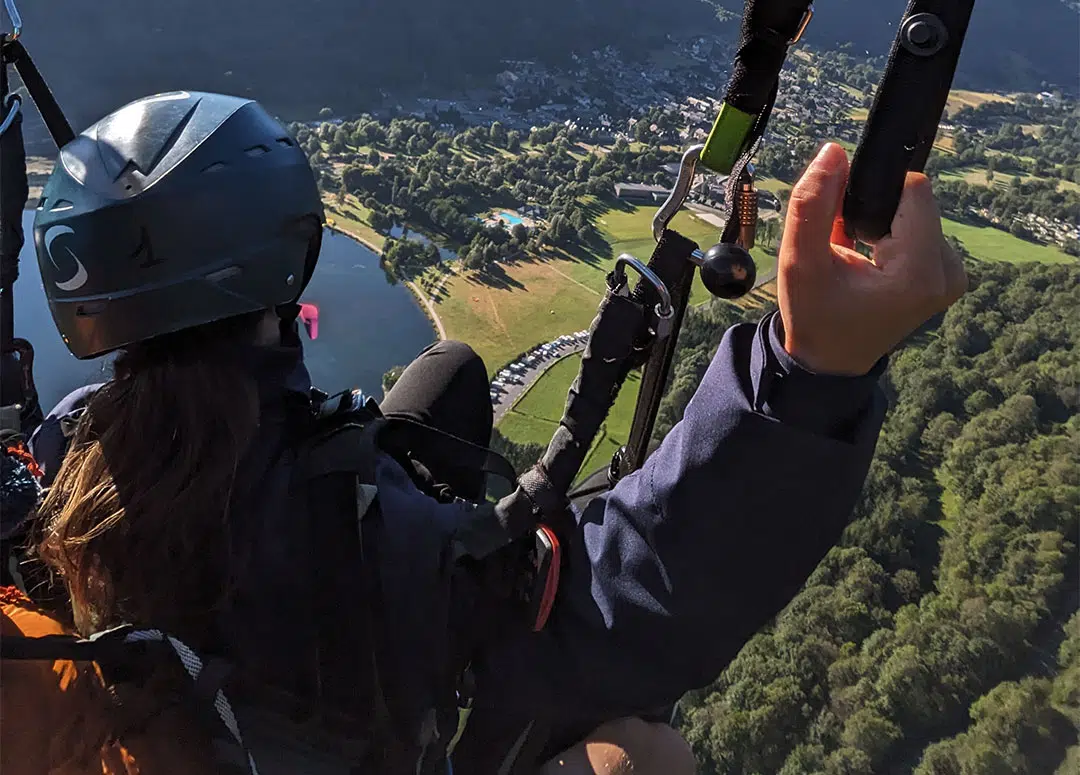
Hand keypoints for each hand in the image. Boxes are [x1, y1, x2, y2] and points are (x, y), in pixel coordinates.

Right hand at [777, 143, 966, 376]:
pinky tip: (869, 261)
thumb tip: (833, 151)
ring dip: (882, 224)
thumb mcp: (798, 262)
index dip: (872, 193)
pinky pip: (922, 229)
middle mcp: (949, 273)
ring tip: (854, 258)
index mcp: (920, 273)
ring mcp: (953, 276)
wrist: (830, 360)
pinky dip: (892, 236)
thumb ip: (812, 205)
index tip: (842, 221)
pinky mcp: (949, 275)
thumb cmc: (813, 315)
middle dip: (875, 211)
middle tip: (845, 247)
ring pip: (918, 213)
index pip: (913, 190)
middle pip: (916, 201)